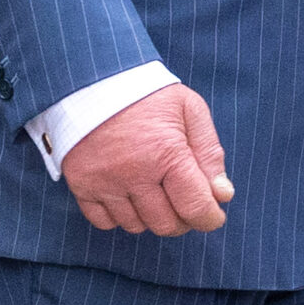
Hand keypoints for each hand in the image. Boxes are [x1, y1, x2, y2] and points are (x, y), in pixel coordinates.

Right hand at [62, 83, 234, 235]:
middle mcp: (133, 172)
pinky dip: (119, 215)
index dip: (210, 218)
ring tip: (154, 191)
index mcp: (167, 153)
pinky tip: (127, 194)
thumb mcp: (190, 110)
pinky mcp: (80, 184)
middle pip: (166, 224)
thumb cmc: (149, 95)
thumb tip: (222, 195)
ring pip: (136, 225)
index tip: (212, 215)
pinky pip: (104, 222)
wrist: (95, 79)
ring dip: (150, 216)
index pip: (195, 208)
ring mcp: (104, 181)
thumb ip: (210, 153)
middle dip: (182, 219)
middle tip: (183, 200)